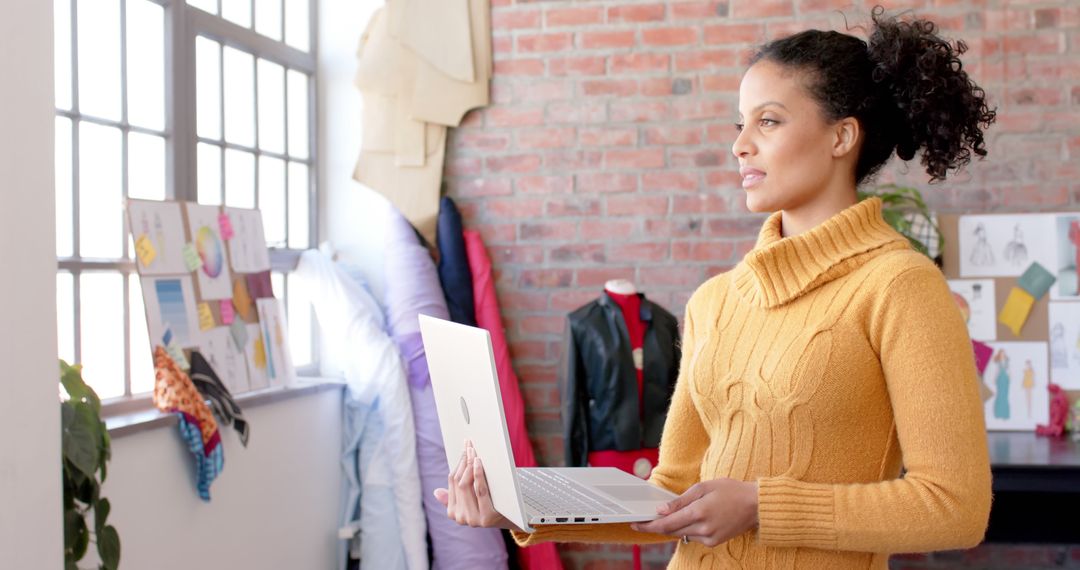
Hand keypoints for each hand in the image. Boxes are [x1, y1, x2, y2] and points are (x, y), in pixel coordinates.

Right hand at [434, 440, 519, 530]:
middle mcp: (460, 517)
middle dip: (464, 462)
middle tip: (470, 446)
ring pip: (466, 485)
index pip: (452, 482)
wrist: (514, 519)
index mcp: (452, 512)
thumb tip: (436, 492)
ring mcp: (472, 519)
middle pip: (459, 482)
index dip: (458, 464)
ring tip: (473, 451)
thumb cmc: (493, 505)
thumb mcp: (473, 501)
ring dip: (469, 465)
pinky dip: (478, 474)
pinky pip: (480, 491)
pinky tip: (478, 462)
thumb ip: (455, 497)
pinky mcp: (486, 518)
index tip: (464, 449)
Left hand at [630, 478, 758, 547]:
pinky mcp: (715, 543)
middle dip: (658, 525)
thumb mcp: (703, 487)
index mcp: (698, 512)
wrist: (756, 505)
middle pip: (671, 531)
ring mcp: (710, 538)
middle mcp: (703, 528)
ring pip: (682, 534)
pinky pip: (694, 537)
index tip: (636, 524)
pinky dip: (688, 529)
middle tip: (647, 519)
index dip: (649, 525)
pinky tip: (692, 519)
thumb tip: (661, 511)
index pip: (666, 523)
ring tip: (672, 515)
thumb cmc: (731, 490)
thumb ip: (680, 501)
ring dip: (674, 526)